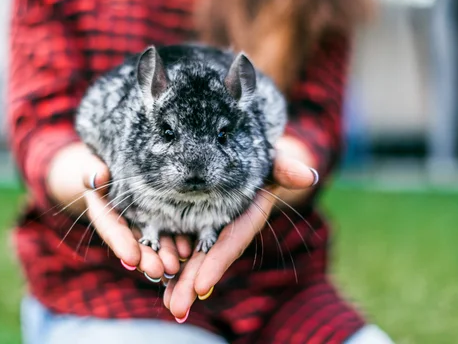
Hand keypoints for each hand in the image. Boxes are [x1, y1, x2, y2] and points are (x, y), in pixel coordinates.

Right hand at [47, 142, 183, 280]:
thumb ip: (92, 172)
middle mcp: (124, 224)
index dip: (121, 244)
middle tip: (159, 271)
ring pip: (154, 243)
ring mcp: (142, 224)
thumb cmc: (100, 165)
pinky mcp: (159, 219)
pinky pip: (168, 232)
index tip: (132, 258)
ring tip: (175, 266)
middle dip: (147, 259)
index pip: (111, 231)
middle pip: (134, 244)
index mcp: (104, 213)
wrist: (114, 165)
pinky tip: (189, 251)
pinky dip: (177, 243)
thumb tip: (97, 178)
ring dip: (164, 255)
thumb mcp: (92, 165)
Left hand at [163, 135, 318, 321]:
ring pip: (189, 255)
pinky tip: (150, 274)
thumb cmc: (256, 153)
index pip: (229, 243)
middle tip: (176, 309)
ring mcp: (204, 223)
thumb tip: (308, 175)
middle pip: (207, 258)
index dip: (217, 264)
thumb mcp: (270, 158)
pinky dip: (163, 257)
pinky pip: (173, 239)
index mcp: (243, 216)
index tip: (201, 287)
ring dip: (176, 280)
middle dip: (191, 284)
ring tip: (166, 303)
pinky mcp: (184, 216)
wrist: (238, 149)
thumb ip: (285, 167)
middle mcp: (223, 225)